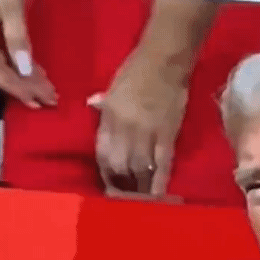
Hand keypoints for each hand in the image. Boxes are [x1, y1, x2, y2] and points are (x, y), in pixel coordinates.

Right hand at [0, 0, 57, 107]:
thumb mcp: (11, 3)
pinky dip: (26, 63)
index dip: (13, 87)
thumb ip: (16, 36)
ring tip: (48, 92)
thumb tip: (24, 71)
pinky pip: (11, 50)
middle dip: (24, 86)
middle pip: (0, 68)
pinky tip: (38, 72)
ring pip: (7, 61)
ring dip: (28, 78)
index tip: (35, 100)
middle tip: (49, 101)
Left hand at [88, 47, 188, 196]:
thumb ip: (103, 103)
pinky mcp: (167, 135)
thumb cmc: (137, 69)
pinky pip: (162, 164)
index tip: (110, 184)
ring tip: (141, 199)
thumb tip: (92, 105)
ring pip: (140, 169)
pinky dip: (159, 182)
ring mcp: (147, 133)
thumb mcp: (113, 87)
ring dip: (139, 187)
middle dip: (122, 184)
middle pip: (120, 166)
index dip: (106, 173)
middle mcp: (125, 129)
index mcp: (109, 117)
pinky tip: (158, 195)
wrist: (165, 59)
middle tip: (126, 196)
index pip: (103, 153)